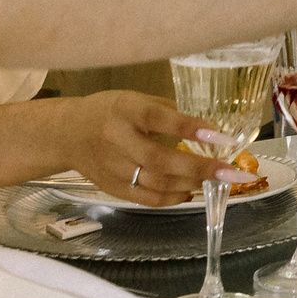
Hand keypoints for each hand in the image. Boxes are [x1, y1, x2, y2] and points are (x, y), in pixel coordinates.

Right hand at [63, 92, 232, 206]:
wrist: (66, 134)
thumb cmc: (108, 111)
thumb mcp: (135, 99)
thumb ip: (166, 111)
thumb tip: (207, 126)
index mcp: (125, 111)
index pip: (158, 119)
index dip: (188, 128)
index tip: (220, 135)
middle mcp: (117, 141)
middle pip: (160, 160)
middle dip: (199, 167)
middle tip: (230, 171)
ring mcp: (113, 168)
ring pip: (156, 183)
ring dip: (191, 184)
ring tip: (217, 180)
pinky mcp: (111, 188)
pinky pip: (146, 198)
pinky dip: (172, 198)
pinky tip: (191, 192)